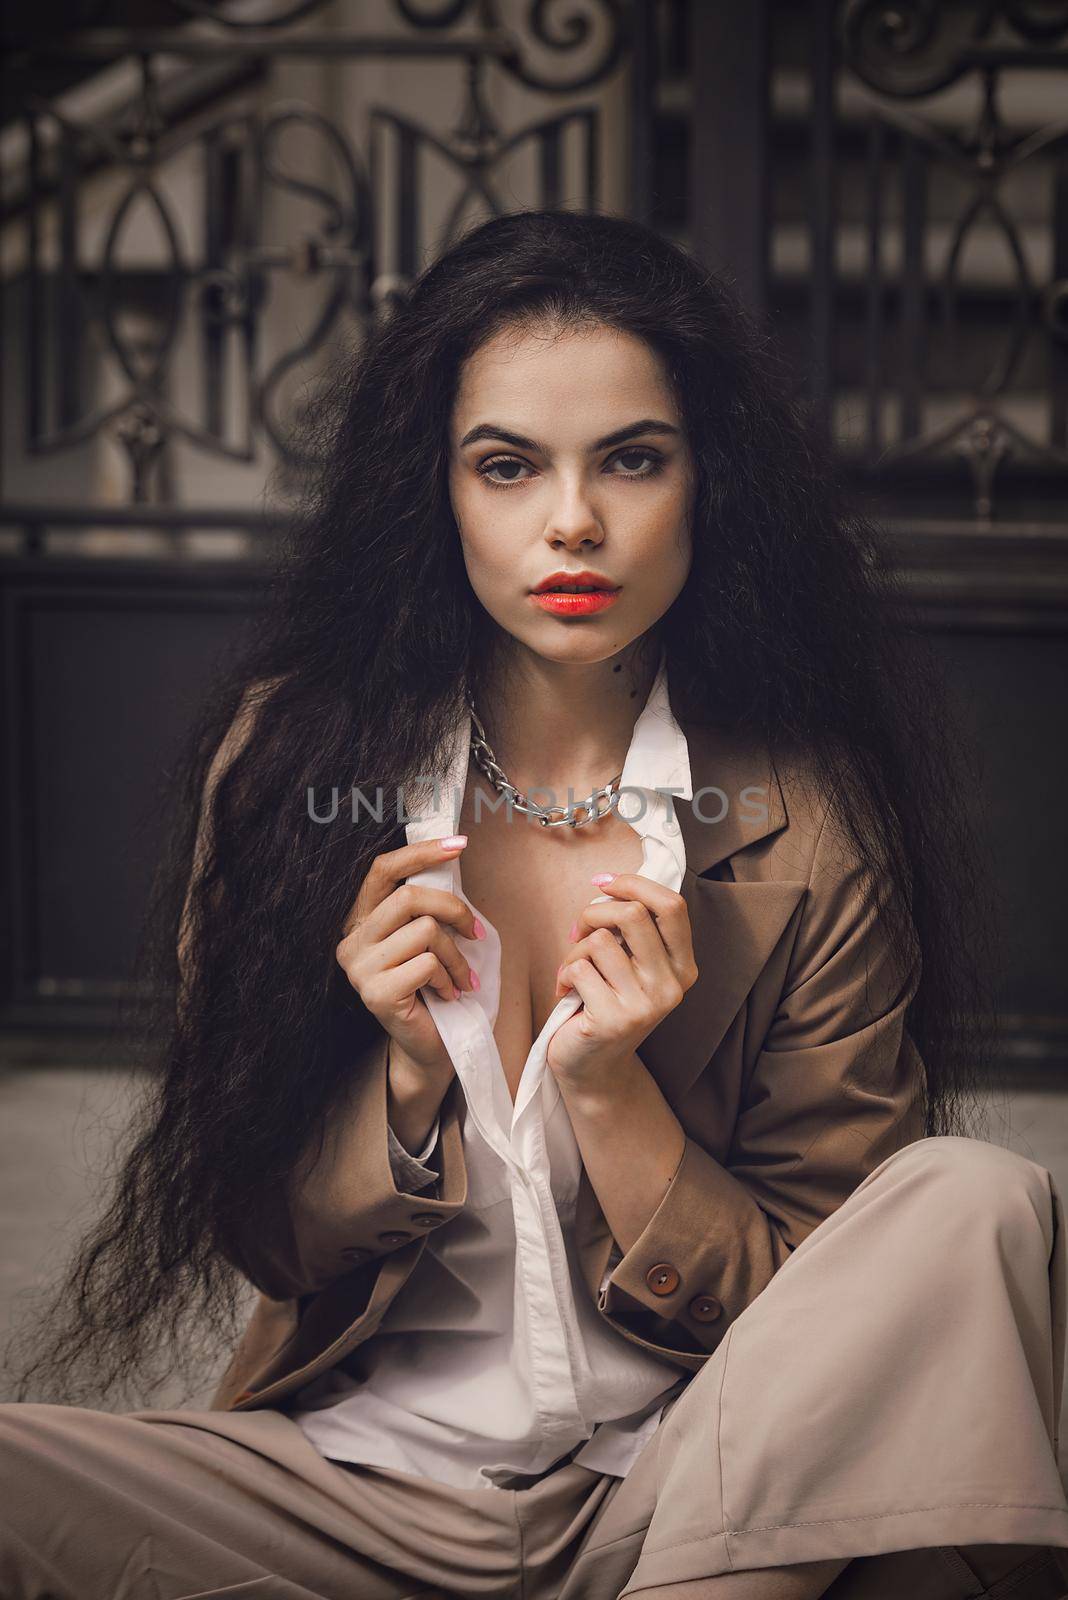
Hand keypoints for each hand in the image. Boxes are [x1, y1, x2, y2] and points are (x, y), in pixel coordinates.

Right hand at [335, 835, 481, 1080]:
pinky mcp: (375, 993)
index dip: (420, 852)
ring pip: (424, 931)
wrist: (430, 1046)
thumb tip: (450, 853)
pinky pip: (427, 964)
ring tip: (462, 978)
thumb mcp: (430, 938)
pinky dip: (450, 979)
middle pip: (409, 897)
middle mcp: (352, 941)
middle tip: (477, 935)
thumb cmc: (434, 988)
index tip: (458, 844)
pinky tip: (448, 996)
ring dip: (457, 956)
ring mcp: (359, 968)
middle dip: (455, 911)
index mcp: (362, 921)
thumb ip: (427, 905)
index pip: (383, 870)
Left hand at [547, 873, 697, 1087]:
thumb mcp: (632, 964)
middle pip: (633, 914)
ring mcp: (645, 1005)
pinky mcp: (614, 1019)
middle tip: (579, 930)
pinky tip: (568, 993)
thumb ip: (633, 930)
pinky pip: (579, 968)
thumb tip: (607, 881)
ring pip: (599, 940)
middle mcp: (671, 985)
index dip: (634, 884)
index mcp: (683, 966)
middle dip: (594, 912)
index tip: (603, 882)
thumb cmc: (607, 1002)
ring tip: (574, 971)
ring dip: (575, 950)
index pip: (672, 905)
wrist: (595, 1067)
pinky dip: (564, 974)